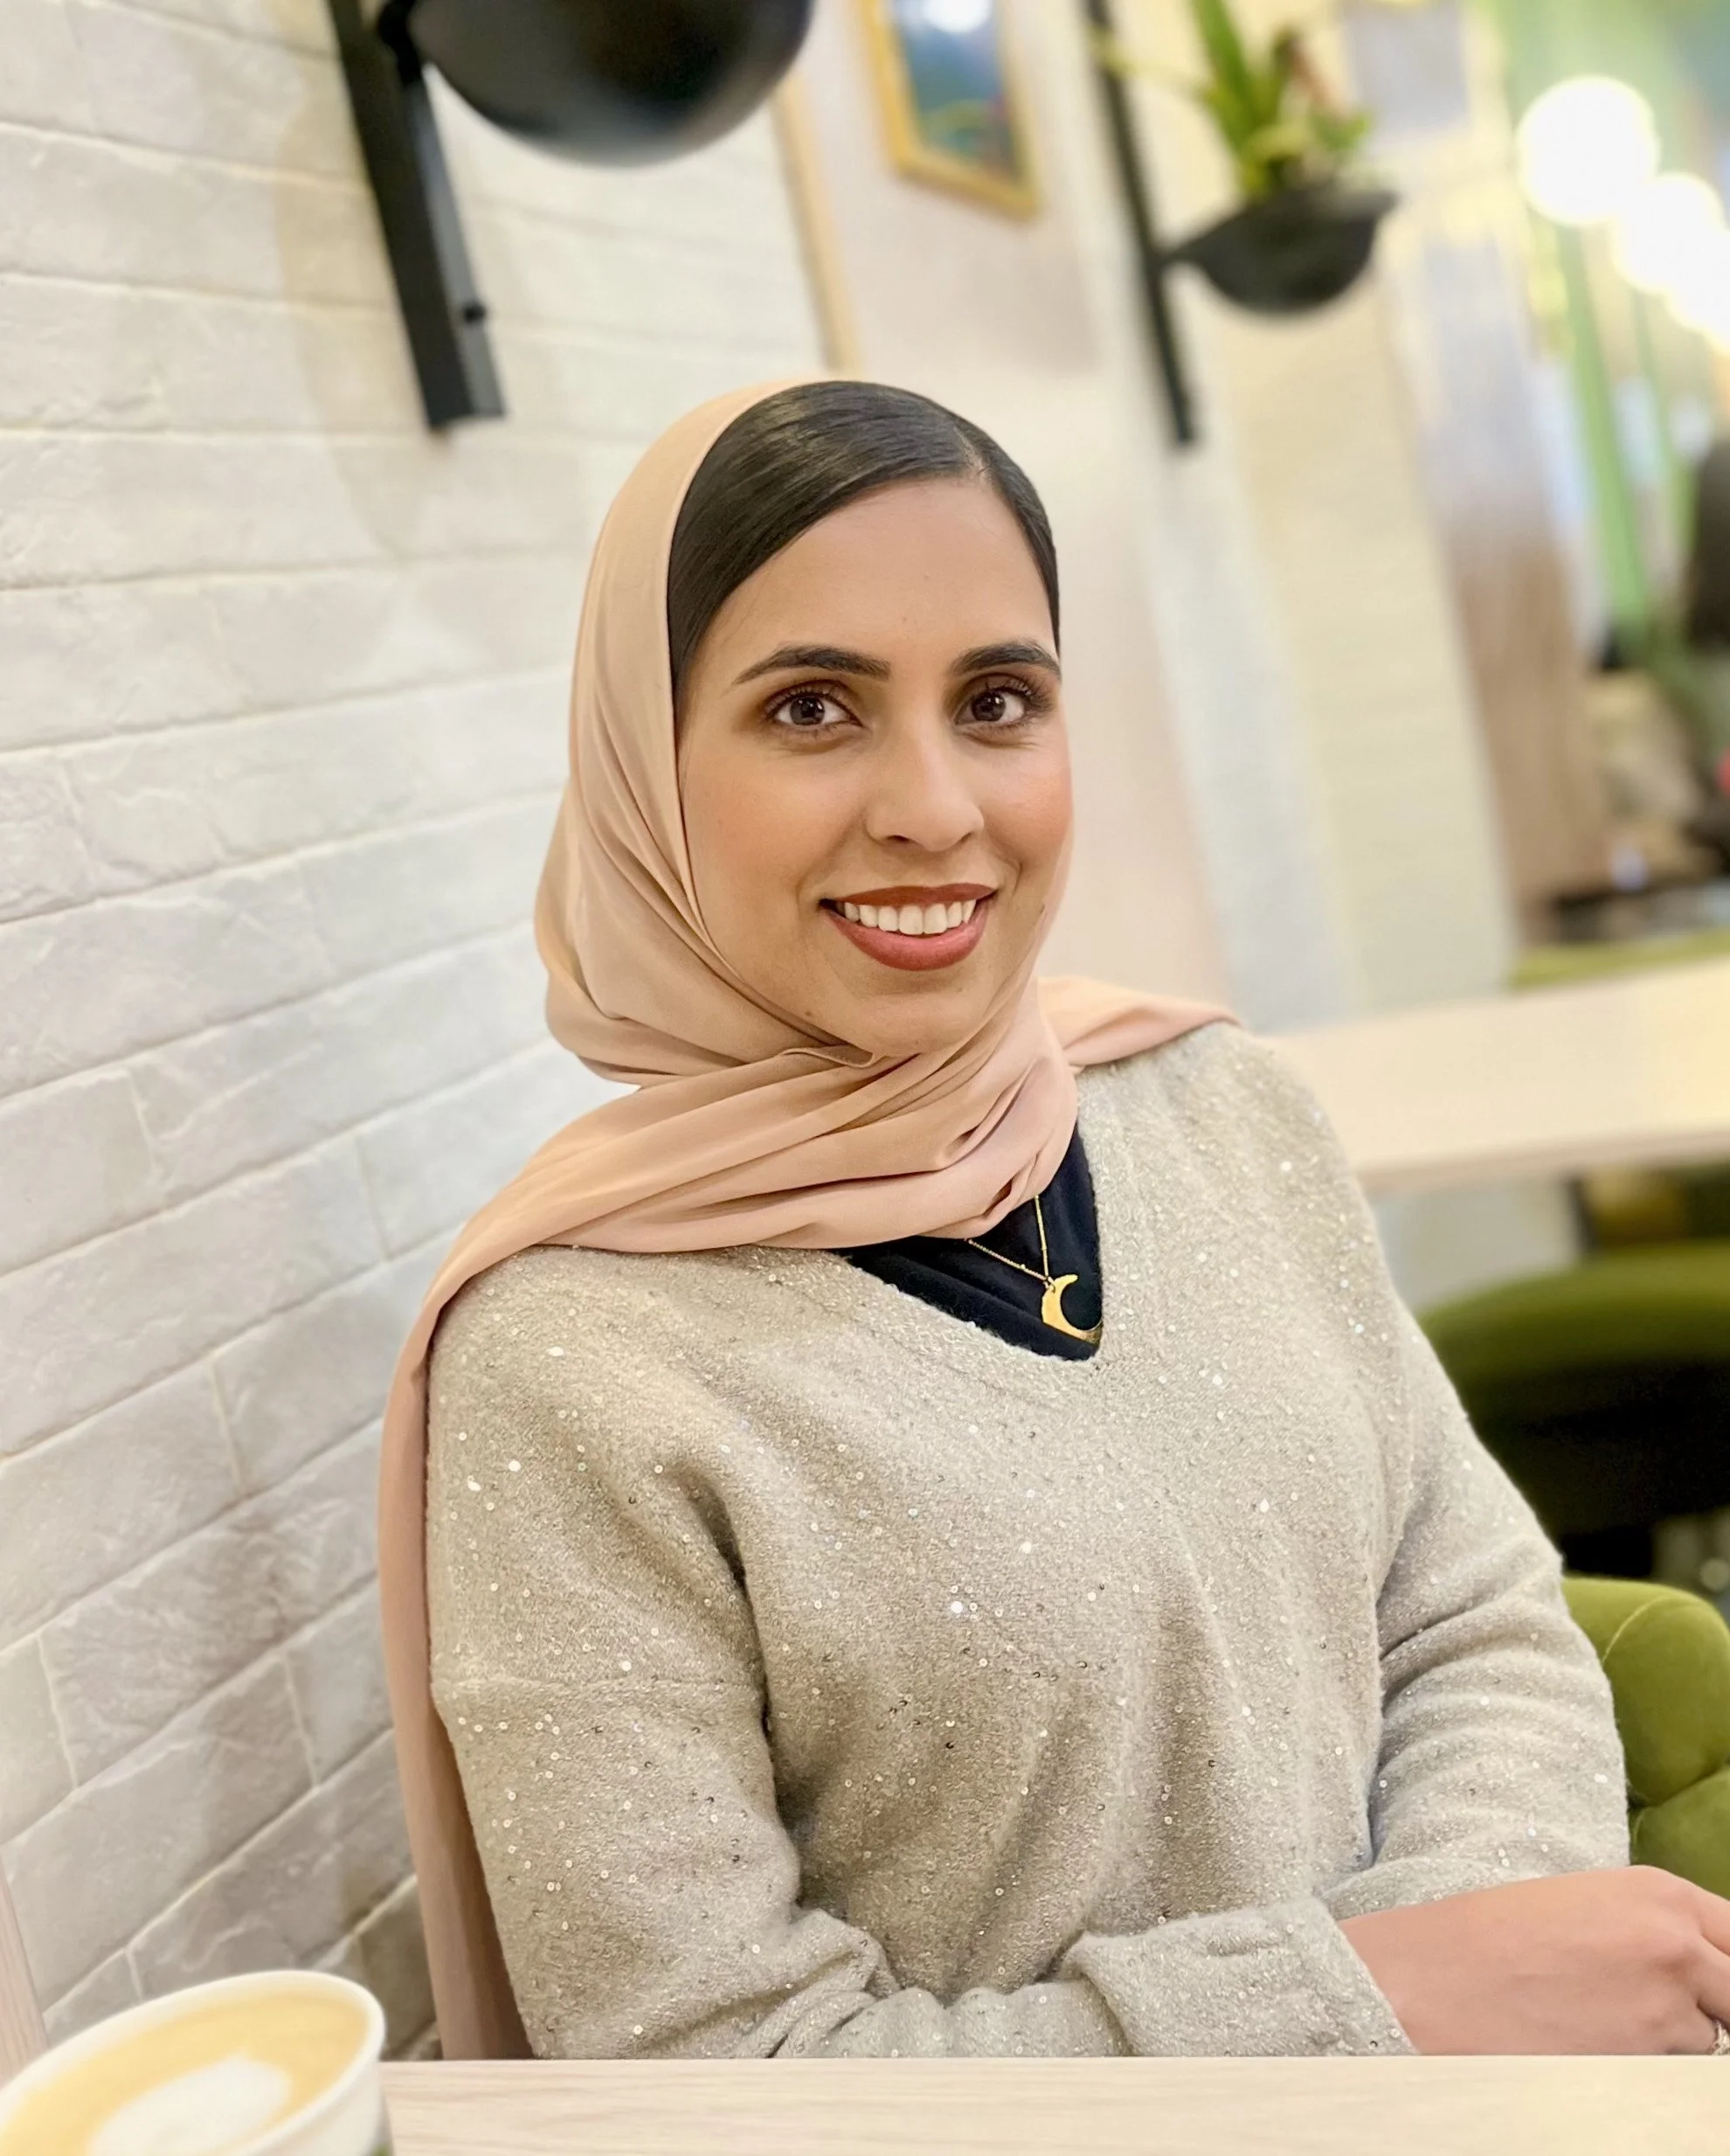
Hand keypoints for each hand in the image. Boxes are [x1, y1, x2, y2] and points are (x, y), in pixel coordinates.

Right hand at [1339, 1867, 1729, 2053]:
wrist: (1426, 1986)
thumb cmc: (1489, 1941)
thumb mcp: (1584, 1906)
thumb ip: (1655, 1929)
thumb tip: (1702, 1968)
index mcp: (1660, 1894)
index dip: (1729, 1968)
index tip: (1716, 1986)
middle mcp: (1677, 1949)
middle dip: (1718, 2011)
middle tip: (1654, 2012)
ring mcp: (1666, 2015)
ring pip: (1702, 2044)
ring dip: (1667, 2043)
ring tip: (1592, 2023)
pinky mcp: (1646, 2071)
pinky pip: (1668, 2079)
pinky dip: (1640, 2071)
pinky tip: (1585, 2049)